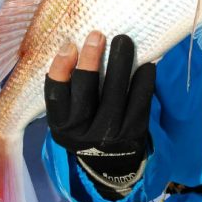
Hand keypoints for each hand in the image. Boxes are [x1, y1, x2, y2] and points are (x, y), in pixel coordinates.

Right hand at [45, 32, 154, 200]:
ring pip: (115, 92)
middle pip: (85, 89)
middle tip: (97, 35)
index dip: (60, 68)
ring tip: (123, 40)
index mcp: (60, 125)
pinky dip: (143, 80)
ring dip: (120, 62)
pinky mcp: (133, 134)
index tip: (68, 44)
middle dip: (90, 59)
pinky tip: (145, 64)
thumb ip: (71, 90)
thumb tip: (79, 43)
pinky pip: (140, 102)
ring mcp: (109, 135)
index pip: (55, 94)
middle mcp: (81, 132)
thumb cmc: (87, 127)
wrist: (111, 166)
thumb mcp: (70, 117)